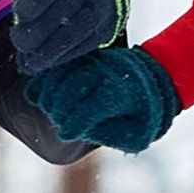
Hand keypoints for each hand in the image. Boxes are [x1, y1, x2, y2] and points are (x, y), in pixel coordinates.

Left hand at [3, 0, 127, 75]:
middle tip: (17, 39)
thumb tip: (20, 16)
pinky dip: (60, 58)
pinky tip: (42, 62)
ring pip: (74, 33)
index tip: (19, 13)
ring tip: (27, 61)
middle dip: (35, 31)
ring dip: (46, 53)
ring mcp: (103, 6)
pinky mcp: (107, 28)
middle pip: (64, 10)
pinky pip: (82, 47)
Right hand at [28, 46, 182, 152]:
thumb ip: (114, 138)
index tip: (65, 135)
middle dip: (60, 109)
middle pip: (73, 88)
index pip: (92, 106)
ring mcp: (96, 59)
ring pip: (63, 73)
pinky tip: (38, 94)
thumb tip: (82, 137)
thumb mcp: (138, 132)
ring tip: (49, 110)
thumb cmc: (144, 113)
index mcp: (123, 92)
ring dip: (50, 94)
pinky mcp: (86, 55)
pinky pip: (60, 64)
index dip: (75, 122)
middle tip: (57, 121)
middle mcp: (108, 71)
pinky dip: (46, 78)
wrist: (155, 78)